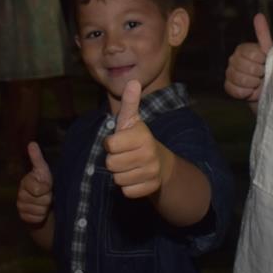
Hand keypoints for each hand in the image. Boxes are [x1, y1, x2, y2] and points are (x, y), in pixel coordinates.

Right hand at [16, 142, 52, 223]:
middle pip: (42, 200)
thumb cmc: (45, 184)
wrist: (43, 203)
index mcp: (25, 182)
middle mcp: (20, 194)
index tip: (48, 185)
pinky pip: (36, 218)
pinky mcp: (23, 217)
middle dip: (48, 198)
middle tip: (47, 195)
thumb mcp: (44, 171)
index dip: (47, 188)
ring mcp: (21, 206)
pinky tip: (40, 211)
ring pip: (40, 210)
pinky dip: (41, 216)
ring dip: (45, 208)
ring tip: (44, 203)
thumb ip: (38, 159)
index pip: (39, 188)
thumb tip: (32, 143)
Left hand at [103, 80, 173, 198]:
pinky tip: (136, 178)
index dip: (112, 144)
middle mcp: (149, 153)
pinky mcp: (151, 188)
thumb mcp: (132, 121)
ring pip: (117, 179)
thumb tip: (133, 81)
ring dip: (120, 174)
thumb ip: (130, 103)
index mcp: (142, 135)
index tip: (121, 141)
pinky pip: (126, 191)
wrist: (162, 164)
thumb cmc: (138, 140)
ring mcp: (151, 171)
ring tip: (131, 167)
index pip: (110, 144)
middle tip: (126, 156)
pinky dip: (128, 187)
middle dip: (114, 161)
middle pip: (111, 164)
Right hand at [225, 13, 272, 101]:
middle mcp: (234, 59)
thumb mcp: (270, 51)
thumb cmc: (271, 69)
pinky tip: (250, 90)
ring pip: (238, 78)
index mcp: (243, 49)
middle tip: (263, 74)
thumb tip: (258, 15)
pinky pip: (234, 89)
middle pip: (243, 66)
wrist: (269, 90)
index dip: (261, 61)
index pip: (251, 54)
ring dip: (252, 83)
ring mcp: (229, 73)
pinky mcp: (228, 86)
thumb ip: (263, 34)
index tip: (266, 63)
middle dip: (257, 73)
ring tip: (257, 83)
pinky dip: (245, 92)